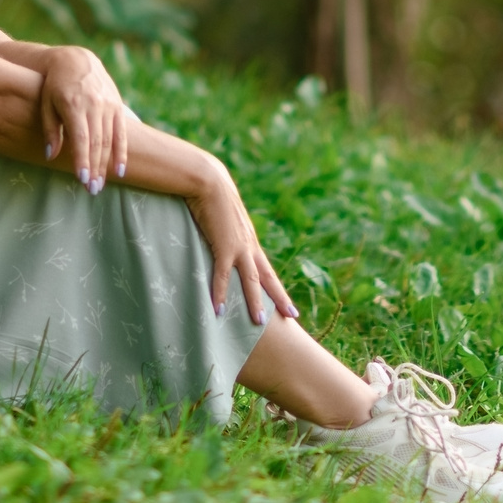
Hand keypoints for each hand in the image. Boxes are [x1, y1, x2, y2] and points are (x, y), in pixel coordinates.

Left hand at [39, 46, 138, 191]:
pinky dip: (121, 152)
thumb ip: (50, 130)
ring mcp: (109, 105)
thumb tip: (50, 155)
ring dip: (105, 165)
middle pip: (97, 143)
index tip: (81, 179)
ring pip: (109, 140)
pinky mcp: (117, 106)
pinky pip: (122, 133)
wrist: (75, 60)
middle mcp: (95, 105)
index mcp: (74, 104)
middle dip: (94, 168)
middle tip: (91, 190)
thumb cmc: (54, 85)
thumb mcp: (46, 104)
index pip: (81, 138)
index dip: (82, 159)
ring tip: (100, 185)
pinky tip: (119, 170)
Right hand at [185, 162, 297, 326]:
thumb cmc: (214, 196)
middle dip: (280, 297)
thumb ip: (226, 232)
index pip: (267, 269)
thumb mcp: (225, 219)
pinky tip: (219, 310)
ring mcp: (238, 246)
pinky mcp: (222, 245)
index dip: (277, 287)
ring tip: (259, 322)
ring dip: (255, 301)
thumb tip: (221, 239)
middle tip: (292, 316)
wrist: (210, 180)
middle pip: (268, 277)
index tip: (287, 302)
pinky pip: (221, 275)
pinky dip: (220, 293)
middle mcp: (249, 246)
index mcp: (250, 241)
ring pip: (250, 280)